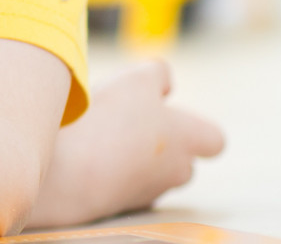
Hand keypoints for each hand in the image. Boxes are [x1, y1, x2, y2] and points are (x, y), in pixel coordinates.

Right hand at [28, 61, 224, 227]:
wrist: (67, 175)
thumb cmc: (108, 123)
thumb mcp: (134, 80)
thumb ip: (157, 74)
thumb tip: (163, 83)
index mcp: (188, 140)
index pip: (213, 140)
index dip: (194, 126)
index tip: (166, 114)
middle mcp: (175, 171)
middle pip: (180, 159)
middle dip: (158, 142)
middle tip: (125, 122)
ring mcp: (146, 193)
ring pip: (148, 172)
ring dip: (130, 157)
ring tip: (96, 137)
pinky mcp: (116, 207)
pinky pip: (119, 187)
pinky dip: (106, 173)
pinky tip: (82, 157)